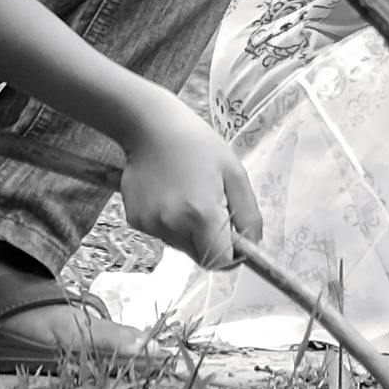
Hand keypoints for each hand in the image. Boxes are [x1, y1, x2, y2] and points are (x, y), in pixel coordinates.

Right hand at [118, 104, 263, 270]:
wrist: (151, 126)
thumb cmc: (197, 144)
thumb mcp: (235, 174)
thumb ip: (249, 216)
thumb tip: (252, 247)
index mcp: (202, 214)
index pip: (221, 261)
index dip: (231, 254)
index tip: (232, 235)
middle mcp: (173, 225)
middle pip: (200, 255)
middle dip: (210, 240)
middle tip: (210, 206)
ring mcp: (151, 224)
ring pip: (181, 245)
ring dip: (189, 230)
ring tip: (187, 194)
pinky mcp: (136, 220)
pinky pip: (162, 234)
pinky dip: (170, 222)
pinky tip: (169, 194)